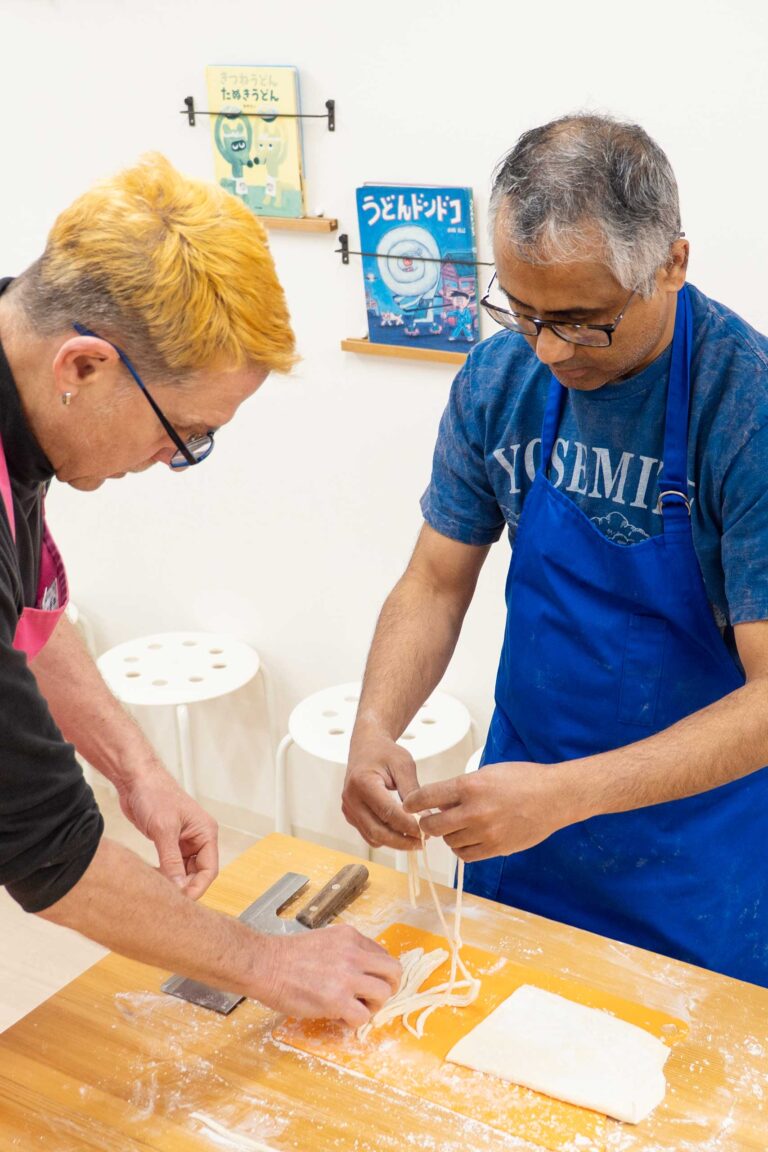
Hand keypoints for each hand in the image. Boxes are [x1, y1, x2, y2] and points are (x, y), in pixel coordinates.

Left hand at [116, 767, 218, 898]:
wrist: (136, 779)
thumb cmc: (154, 794)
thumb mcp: (164, 829)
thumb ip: (171, 860)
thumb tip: (177, 887)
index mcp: (206, 832)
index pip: (209, 870)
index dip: (197, 887)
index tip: (181, 901)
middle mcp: (198, 838)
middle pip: (198, 873)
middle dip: (184, 886)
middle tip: (166, 898)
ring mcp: (183, 841)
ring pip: (184, 871)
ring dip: (173, 881)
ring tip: (157, 889)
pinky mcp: (169, 842)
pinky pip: (171, 865)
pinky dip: (164, 874)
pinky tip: (152, 878)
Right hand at [260, 925, 400, 1027]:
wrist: (265, 964)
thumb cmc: (288, 955)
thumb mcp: (325, 940)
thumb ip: (346, 950)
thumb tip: (361, 969)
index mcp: (351, 937)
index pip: (383, 955)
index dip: (379, 972)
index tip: (368, 982)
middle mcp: (354, 953)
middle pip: (394, 971)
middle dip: (389, 987)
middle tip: (374, 998)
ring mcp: (347, 976)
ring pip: (385, 993)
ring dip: (374, 1006)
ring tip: (356, 1008)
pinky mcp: (337, 1000)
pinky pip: (363, 1016)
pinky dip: (356, 1022)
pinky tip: (341, 1018)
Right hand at [343, 729, 421, 850]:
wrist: (366, 747)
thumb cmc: (385, 753)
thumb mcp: (403, 765)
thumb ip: (412, 791)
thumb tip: (424, 818)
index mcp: (363, 782)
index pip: (387, 812)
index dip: (408, 825)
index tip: (426, 831)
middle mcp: (351, 798)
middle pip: (377, 831)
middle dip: (402, 841)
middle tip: (423, 842)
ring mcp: (348, 808)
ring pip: (373, 837)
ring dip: (396, 843)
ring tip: (416, 839)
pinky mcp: (351, 815)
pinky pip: (369, 834)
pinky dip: (386, 838)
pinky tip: (402, 833)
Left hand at [403, 761, 571, 861]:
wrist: (555, 797)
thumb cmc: (523, 779)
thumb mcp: (488, 773)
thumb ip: (462, 789)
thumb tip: (441, 805)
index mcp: (470, 785)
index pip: (428, 797)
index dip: (413, 803)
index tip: (408, 806)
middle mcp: (475, 810)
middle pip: (433, 826)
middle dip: (427, 824)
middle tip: (431, 821)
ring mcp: (486, 832)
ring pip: (450, 842)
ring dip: (448, 836)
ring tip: (457, 827)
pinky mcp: (496, 848)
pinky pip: (467, 855)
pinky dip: (462, 848)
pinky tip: (468, 839)